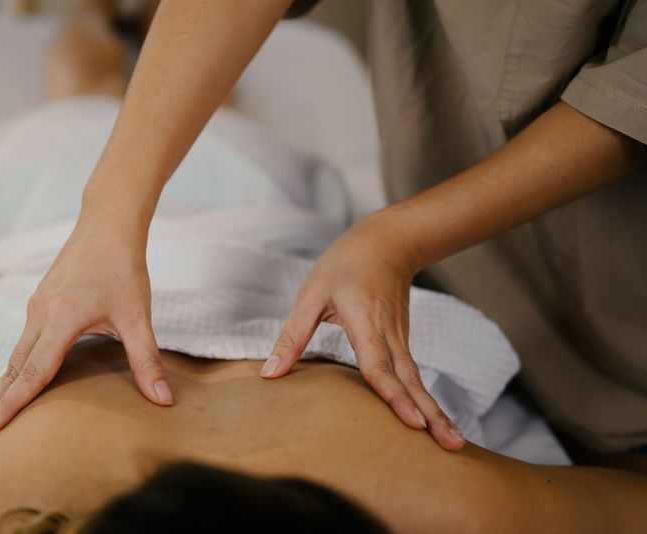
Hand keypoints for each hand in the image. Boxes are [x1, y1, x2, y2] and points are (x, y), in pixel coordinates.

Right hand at [0, 214, 171, 442]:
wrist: (107, 223)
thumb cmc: (124, 268)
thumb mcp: (138, 315)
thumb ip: (146, 360)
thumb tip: (163, 400)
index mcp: (62, 318)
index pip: (34, 371)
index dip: (13, 403)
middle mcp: (40, 314)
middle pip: (12, 369)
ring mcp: (36, 307)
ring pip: (12, 357)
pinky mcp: (38, 303)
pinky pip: (20, 344)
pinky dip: (9, 370)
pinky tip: (6, 386)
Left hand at [259, 215, 465, 449]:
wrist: (387, 242)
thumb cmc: (344, 265)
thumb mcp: (311, 295)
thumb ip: (292, 336)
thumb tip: (270, 375)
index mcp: (366, 323)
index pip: (380, 366)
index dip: (394, 396)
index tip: (413, 423)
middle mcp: (389, 336)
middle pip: (411, 381)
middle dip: (431, 415)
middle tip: (451, 446)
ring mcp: (400, 340)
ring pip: (417, 381)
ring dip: (435, 412)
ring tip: (452, 444)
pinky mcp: (402, 342)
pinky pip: (413, 376)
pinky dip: (425, 399)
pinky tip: (434, 422)